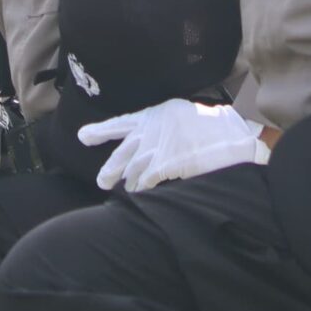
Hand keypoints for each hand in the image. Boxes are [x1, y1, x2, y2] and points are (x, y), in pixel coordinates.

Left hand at [80, 98, 269, 193]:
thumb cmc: (211, 124)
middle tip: (102, 182)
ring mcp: (155, 148)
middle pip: (121, 154)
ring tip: (127, 193)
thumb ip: (164, 126)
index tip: (83, 136)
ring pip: (132, 171)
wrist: (228, 135)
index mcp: (153, 115)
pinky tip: (142, 195)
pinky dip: (143, 189)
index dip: (100, 131)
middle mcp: (149, 131)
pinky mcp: (163, 165)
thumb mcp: (182, 114)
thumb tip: (154, 137)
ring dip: (129, 184)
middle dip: (110, 169)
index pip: (119, 123)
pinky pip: (146, 181)